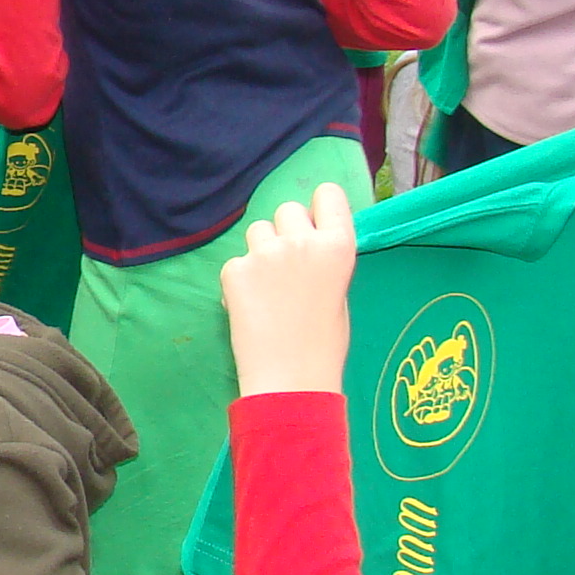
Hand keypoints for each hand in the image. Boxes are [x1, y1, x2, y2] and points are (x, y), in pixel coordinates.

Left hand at [218, 182, 356, 396]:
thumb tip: (310, 240)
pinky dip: (240, 280)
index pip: (327, 193)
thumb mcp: (340, 293)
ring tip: (268, 289)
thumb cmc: (324, 345)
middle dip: (286, 230)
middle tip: (287, 266)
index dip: (318, 208)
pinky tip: (250, 308)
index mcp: (338, 246)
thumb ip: (324, 259)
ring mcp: (265, 254)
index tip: (314, 225)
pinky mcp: (235, 270)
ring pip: (257, 230)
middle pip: (287, 209)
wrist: (290, 381)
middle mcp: (302, 241)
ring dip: (261, 251)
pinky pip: (236, 262)